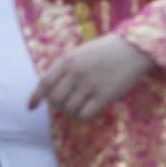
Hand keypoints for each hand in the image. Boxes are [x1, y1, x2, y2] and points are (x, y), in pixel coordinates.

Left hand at [29, 34, 155, 119]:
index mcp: (69, 60)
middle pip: (56, 100)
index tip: (31, 107)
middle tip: (64, 105)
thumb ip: (67, 67)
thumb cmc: (107, 49)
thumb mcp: (82, 51)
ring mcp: (90, 85)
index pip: (45, 82)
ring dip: (70, 113)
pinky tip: (87, 113)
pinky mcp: (104, 95)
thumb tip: (53, 88)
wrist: (134, 48)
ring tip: (77, 109)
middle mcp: (76, 72)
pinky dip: (82, 118)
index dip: (36, 97)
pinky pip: (85, 115)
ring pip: (69, 109)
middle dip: (57, 106)